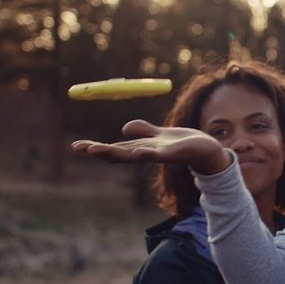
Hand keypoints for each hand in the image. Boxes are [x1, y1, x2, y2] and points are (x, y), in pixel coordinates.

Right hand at [70, 119, 231, 174]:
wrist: (207, 150)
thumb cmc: (183, 143)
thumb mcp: (159, 134)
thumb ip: (143, 131)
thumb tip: (124, 128)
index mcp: (142, 148)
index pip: (115, 148)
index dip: (96, 147)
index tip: (77, 146)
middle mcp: (147, 153)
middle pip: (119, 153)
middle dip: (100, 150)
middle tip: (81, 149)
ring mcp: (159, 155)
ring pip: (134, 154)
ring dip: (117, 153)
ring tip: (99, 150)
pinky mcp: (174, 153)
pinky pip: (159, 154)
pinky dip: (148, 153)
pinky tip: (139, 152)